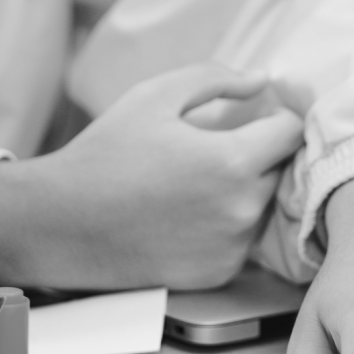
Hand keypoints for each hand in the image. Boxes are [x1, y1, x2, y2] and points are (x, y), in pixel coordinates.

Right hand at [0, 62, 303, 289]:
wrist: (61, 224)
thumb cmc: (104, 155)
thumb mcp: (153, 96)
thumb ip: (215, 78)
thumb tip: (261, 80)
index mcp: (231, 161)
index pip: (292, 132)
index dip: (275, 117)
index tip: (252, 118)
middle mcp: (240, 210)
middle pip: (281, 170)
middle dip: (257, 155)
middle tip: (210, 152)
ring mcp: (230, 248)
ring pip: (263, 208)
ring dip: (243, 193)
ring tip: (192, 186)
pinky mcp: (217, 275)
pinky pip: (242, 242)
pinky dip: (225, 228)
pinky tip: (184, 218)